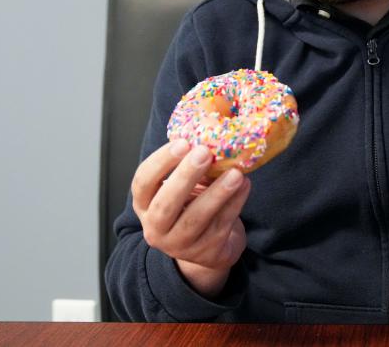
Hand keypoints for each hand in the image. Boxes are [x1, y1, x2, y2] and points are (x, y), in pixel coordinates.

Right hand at [131, 140, 250, 297]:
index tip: (182, 143)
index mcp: (145, 205)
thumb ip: (188, 166)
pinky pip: (221, 224)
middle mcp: (155, 228)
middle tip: (204, 152)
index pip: (143, 183)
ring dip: (217, 193)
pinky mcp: (206, 252)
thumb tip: (210, 135)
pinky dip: (235, 203)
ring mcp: (180, 244)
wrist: (208, 247)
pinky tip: (245, 184)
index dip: (160, 162)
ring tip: (235, 172)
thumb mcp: (181, 188)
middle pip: (165, 204)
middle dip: (185, 176)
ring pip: (196, 218)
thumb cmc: (192, 206)